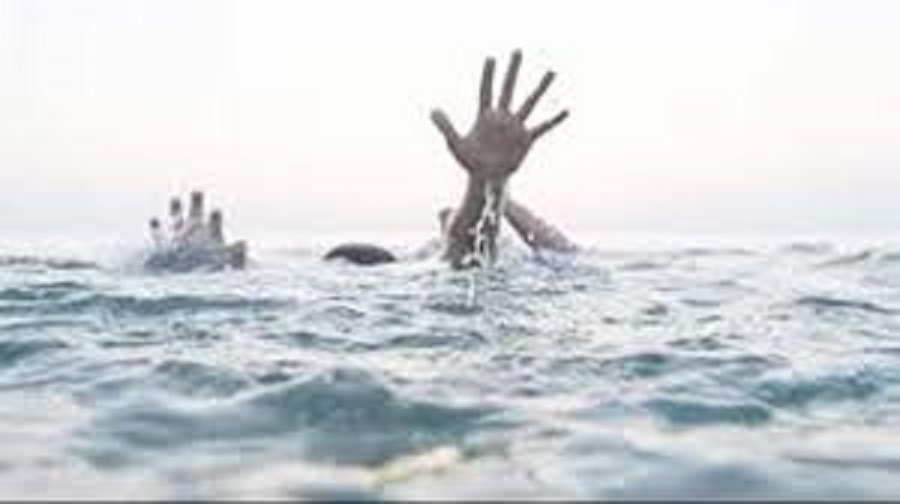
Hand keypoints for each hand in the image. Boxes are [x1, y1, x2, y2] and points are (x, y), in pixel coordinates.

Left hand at [431, 50, 568, 183]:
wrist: (485, 178)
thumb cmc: (469, 161)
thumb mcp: (455, 144)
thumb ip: (446, 127)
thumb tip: (432, 111)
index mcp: (485, 117)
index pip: (486, 91)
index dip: (488, 76)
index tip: (491, 58)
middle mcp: (502, 117)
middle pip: (508, 88)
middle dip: (512, 70)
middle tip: (517, 50)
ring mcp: (515, 127)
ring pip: (530, 102)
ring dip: (540, 87)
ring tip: (551, 72)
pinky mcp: (526, 139)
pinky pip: (543, 127)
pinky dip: (555, 119)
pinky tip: (567, 110)